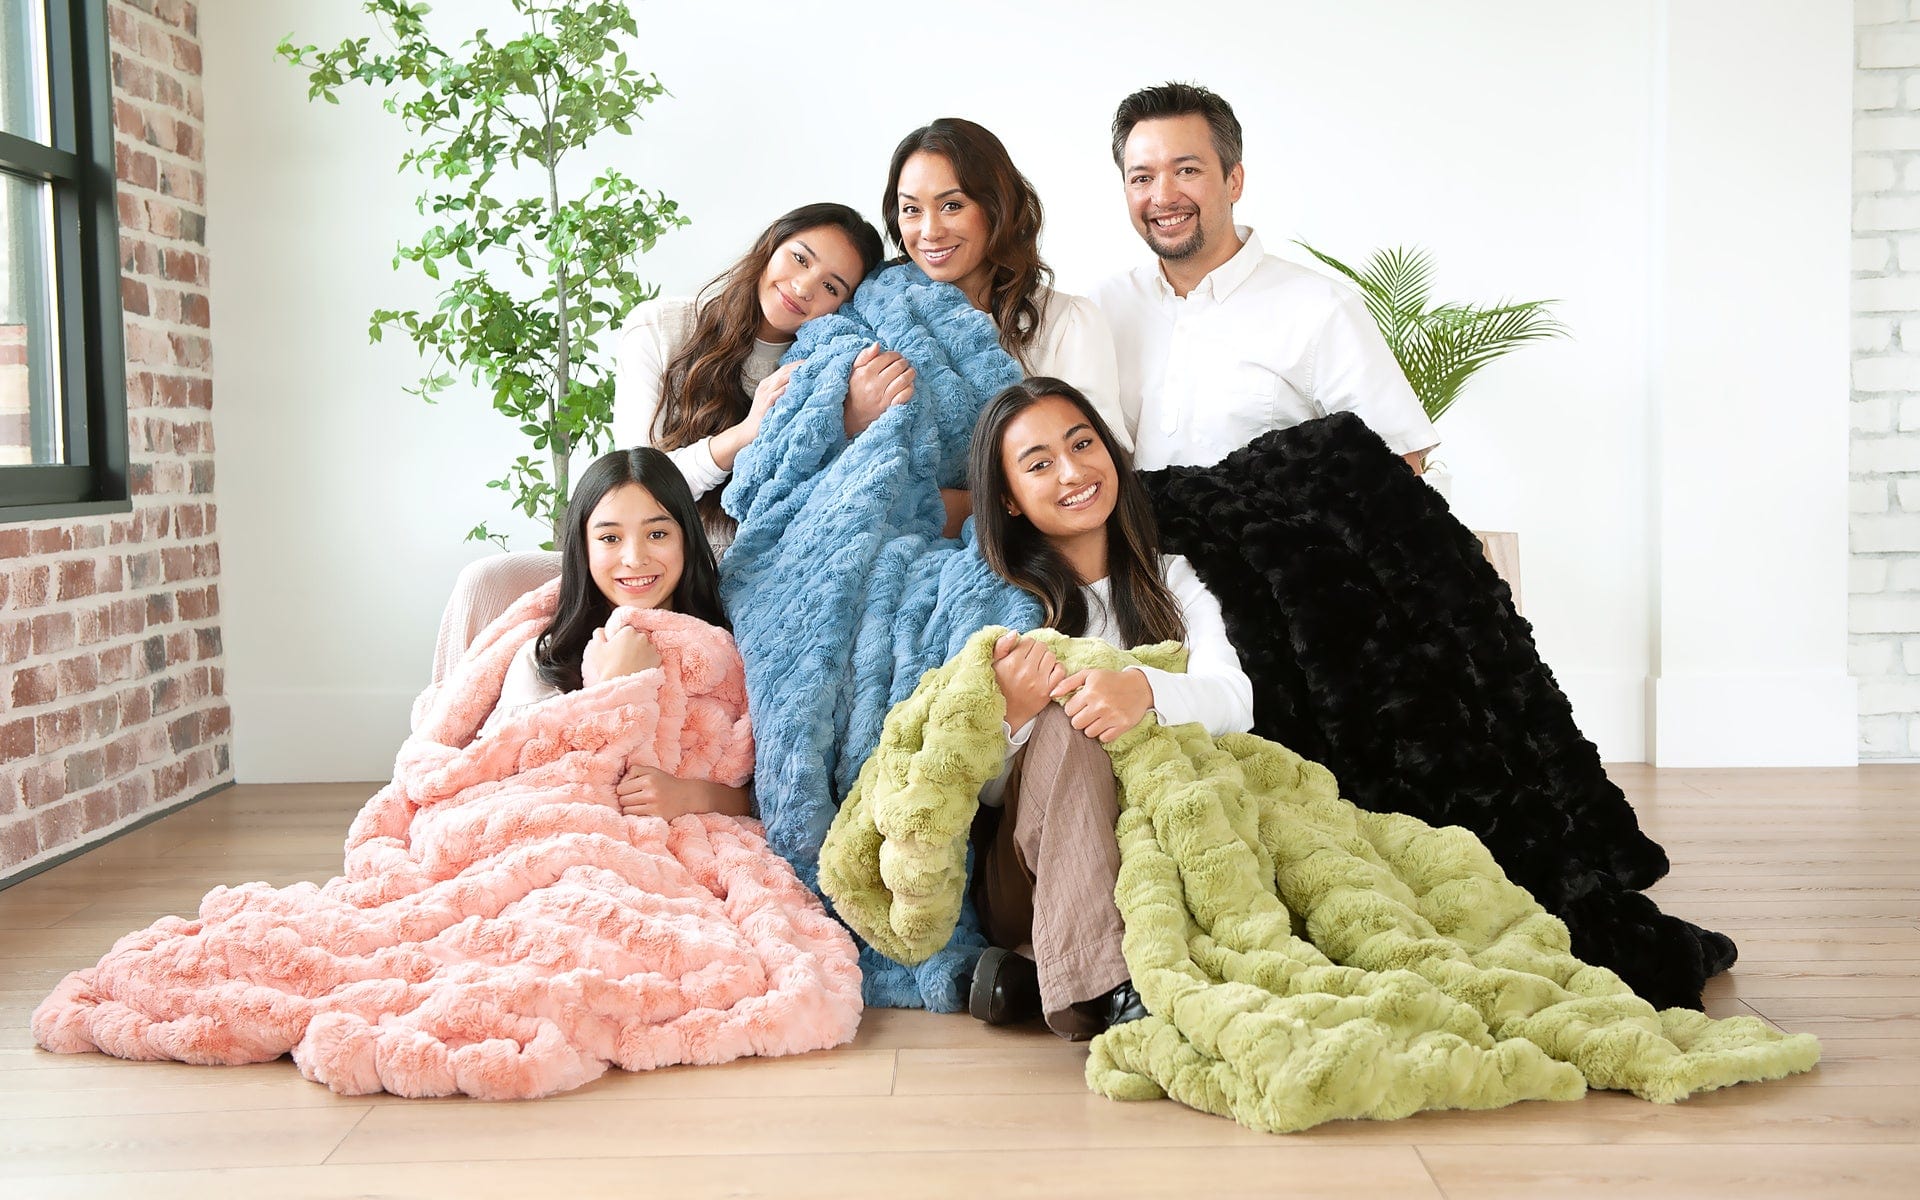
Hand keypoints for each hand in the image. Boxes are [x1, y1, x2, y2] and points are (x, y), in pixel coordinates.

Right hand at [582, 624, 659, 683]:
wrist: (620, 685)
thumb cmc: (606, 666)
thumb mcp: (596, 648)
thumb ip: (599, 634)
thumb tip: (603, 630)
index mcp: (628, 631)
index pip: (626, 631)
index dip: (621, 639)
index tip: (617, 649)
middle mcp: (642, 637)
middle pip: (637, 638)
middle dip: (632, 644)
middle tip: (624, 657)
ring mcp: (651, 648)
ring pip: (646, 647)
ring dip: (641, 652)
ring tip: (632, 663)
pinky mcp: (657, 659)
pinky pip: (653, 657)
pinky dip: (648, 661)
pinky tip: (639, 667)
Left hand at [616, 766, 749, 818]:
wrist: (687, 796)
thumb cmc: (665, 782)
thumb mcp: (652, 770)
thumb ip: (634, 770)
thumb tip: (619, 783)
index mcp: (648, 779)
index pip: (620, 789)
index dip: (623, 790)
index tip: (630, 790)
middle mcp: (651, 792)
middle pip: (622, 800)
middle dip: (625, 800)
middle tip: (634, 798)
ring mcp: (654, 806)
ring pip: (627, 811)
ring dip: (630, 809)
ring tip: (638, 805)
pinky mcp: (657, 817)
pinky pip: (636, 818)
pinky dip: (636, 815)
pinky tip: (643, 811)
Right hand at [710, 361, 801, 470]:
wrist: (747, 431)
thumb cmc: (763, 416)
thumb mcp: (773, 400)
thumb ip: (783, 391)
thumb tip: (800, 386)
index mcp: (767, 383)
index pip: (784, 369)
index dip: (798, 364)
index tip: (812, 361)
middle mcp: (765, 386)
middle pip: (783, 371)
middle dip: (798, 366)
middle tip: (814, 363)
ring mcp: (764, 396)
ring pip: (779, 380)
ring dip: (793, 374)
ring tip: (807, 370)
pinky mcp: (764, 406)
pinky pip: (774, 396)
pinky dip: (784, 390)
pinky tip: (794, 387)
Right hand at [844, 343, 913, 437]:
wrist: (853, 415)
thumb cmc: (855, 389)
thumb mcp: (854, 370)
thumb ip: (864, 356)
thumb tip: (877, 344)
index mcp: (866, 373)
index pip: (887, 357)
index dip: (895, 355)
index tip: (896, 357)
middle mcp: (875, 384)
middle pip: (898, 366)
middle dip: (904, 362)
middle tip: (903, 363)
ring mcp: (883, 397)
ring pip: (904, 379)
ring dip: (910, 373)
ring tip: (909, 371)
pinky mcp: (889, 407)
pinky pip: (905, 394)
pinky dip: (910, 387)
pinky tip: (908, 384)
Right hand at [992, 632, 1064, 730]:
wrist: (1005, 715)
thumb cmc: (997, 688)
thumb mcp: (992, 666)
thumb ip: (1001, 647)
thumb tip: (1014, 633)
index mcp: (1012, 663)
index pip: (1028, 641)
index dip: (1026, 645)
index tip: (1022, 653)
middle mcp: (1026, 671)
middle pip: (1041, 647)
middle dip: (1036, 650)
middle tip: (1030, 659)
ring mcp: (1038, 682)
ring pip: (1051, 656)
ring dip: (1046, 658)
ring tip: (1038, 666)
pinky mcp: (1048, 691)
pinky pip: (1060, 670)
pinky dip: (1056, 669)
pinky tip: (1047, 673)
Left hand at [1052, 667, 1152, 742]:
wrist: (1140, 686)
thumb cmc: (1111, 680)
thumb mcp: (1090, 675)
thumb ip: (1068, 683)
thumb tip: (1051, 694)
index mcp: (1090, 692)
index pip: (1068, 710)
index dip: (1073, 708)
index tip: (1082, 704)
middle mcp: (1100, 705)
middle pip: (1076, 724)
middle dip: (1080, 719)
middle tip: (1089, 712)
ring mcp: (1112, 717)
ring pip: (1089, 733)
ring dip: (1091, 727)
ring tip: (1098, 718)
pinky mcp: (1122, 726)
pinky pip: (1104, 739)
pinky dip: (1104, 734)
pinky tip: (1107, 724)